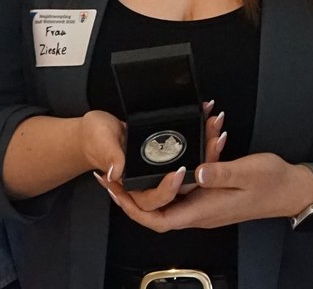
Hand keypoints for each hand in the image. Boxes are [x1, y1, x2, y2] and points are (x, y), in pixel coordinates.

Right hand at [94, 107, 226, 215]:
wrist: (96, 128)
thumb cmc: (95, 138)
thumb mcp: (102, 143)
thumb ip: (110, 156)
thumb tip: (117, 171)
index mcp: (134, 186)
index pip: (155, 199)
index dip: (168, 189)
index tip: (180, 172)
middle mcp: (150, 179)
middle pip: (181, 182)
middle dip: (202, 161)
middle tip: (216, 140)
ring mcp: (160, 166)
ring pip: (189, 163)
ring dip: (205, 145)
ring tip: (216, 125)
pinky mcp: (167, 152)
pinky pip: (186, 147)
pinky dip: (198, 132)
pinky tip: (207, 114)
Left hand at [108, 151, 310, 231]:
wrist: (291, 190)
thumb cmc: (271, 184)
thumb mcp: (247, 173)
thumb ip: (220, 172)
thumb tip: (196, 170)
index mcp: (204, 210)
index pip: (158, 218)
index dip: (133, 208)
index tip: (115, 191)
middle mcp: (200, 210)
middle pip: (155, 209)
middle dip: (130, 194)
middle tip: (110, 173)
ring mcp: (205, 202)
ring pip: (168, 195)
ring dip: (150, 179)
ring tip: (130, 161)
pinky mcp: (211, 191)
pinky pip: (185, 184)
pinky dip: (173, 169)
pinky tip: (172, 150)